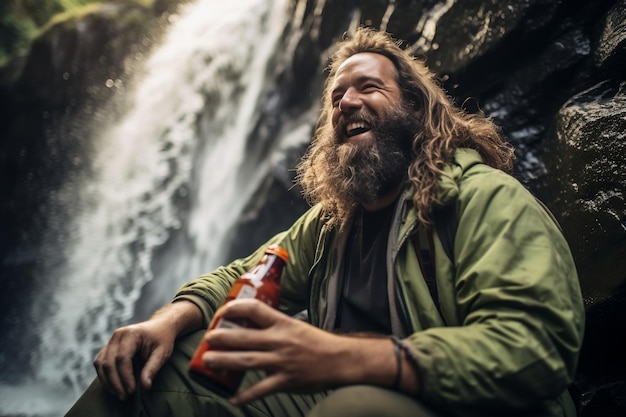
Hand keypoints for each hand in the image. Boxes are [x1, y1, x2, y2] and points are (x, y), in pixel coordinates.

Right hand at [93, 300, 201, 399]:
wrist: (159, 327)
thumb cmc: (162, 338)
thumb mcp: (162, 352)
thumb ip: (152, 368)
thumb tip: (145, 386)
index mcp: (131, 334)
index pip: (122, 358)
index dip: (125, 376)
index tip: (132, 390)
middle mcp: (117, 336)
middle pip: (109, 362)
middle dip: (115, 382)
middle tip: (124, 396)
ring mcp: (111, 341)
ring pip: (101, 364)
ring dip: (108, 381)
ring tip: (119, 394)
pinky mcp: (108, 348)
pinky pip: (100, 363)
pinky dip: (104, 376)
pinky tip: (113, 386)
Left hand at [202, 299, 398, 404]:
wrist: (341, 360)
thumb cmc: (317, 342)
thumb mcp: (296, 326)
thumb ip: (276, 325)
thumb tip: (254, 321)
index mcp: (282, 323)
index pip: (255, 309)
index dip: (236, 308)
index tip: (223, 311)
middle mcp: (279, 340)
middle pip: (244, 337)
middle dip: (222, 337)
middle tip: (207, 338)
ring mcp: (281, 361)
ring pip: (246, 361)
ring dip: (224, 361)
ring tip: (207, 361)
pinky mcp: (286, 380)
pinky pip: (261, 389)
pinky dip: (245, 396)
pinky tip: (232, 398)